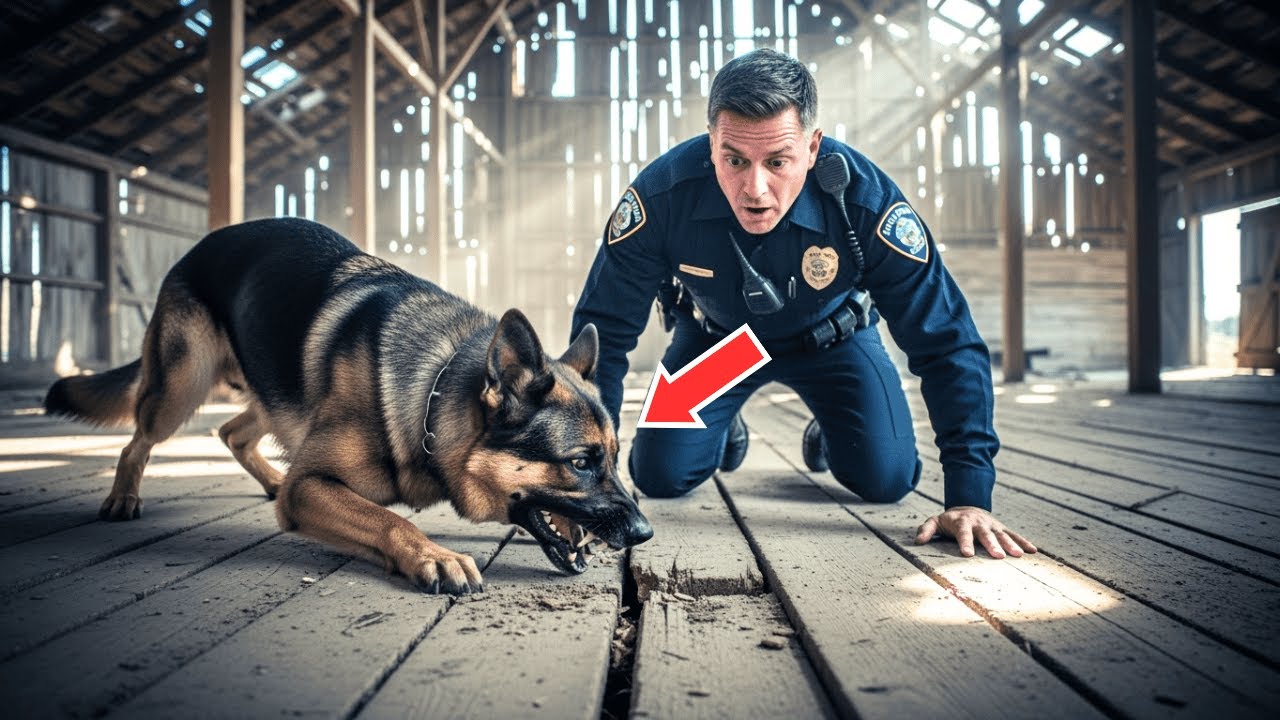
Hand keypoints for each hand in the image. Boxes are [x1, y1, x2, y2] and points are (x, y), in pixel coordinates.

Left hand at [914, 506, 1036, 558]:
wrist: (967, 507)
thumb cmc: (949, 520)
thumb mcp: (934, 521)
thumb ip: (926, 530)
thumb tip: (918, 542)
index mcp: (962, 522)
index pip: (963, 533)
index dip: (965, 543)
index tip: (968, 554)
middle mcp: (979, 523)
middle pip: (986, 535)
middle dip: (992, 545)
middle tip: (998, 556)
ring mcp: (992, 526)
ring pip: (1003, 535)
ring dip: (1011, 545)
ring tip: (1018, 556)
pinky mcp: (1002, 528)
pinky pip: (1014, 535)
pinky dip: (1023, 542)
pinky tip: (1033, 551)